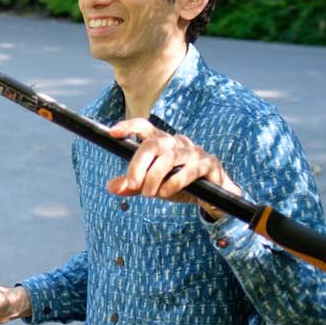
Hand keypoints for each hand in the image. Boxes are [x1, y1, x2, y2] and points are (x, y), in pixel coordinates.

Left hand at [106, 120, 242, 212]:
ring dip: (155, 176)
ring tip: (148, 194)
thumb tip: (110, 187)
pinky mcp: (209, 164)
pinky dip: (174, 182)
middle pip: (154, 144)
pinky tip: (166, 193)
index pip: (145, 127)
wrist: (215, 197)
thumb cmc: (181, 185)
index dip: (129, 127)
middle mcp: (178, 143)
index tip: (113, 134)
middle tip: (132, 184)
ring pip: (170, 157)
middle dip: (139, 163)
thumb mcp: (154, 185)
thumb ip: (133, 185)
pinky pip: (189, 170)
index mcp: (163, 143)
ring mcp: (195, 152)